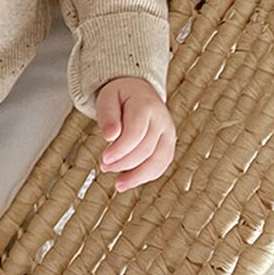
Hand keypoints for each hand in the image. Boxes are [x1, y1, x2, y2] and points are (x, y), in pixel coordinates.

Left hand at [94, 76, 175, 192]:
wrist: (138, 90)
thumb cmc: (120, 95)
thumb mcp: (107, 97)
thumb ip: (107, 115)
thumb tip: (109, 137)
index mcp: (146, 105)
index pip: (135, 133)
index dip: (120, 150)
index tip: (104, 159)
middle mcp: (162, 120)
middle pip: (146, 149)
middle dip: (124, 163)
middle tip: (104, 167)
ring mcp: (169, 133)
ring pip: (158, 161)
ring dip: (137, 176)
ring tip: (118, 184)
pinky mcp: (169, 144)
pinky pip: (162, 165)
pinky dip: (146, 176)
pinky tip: (130, 180)